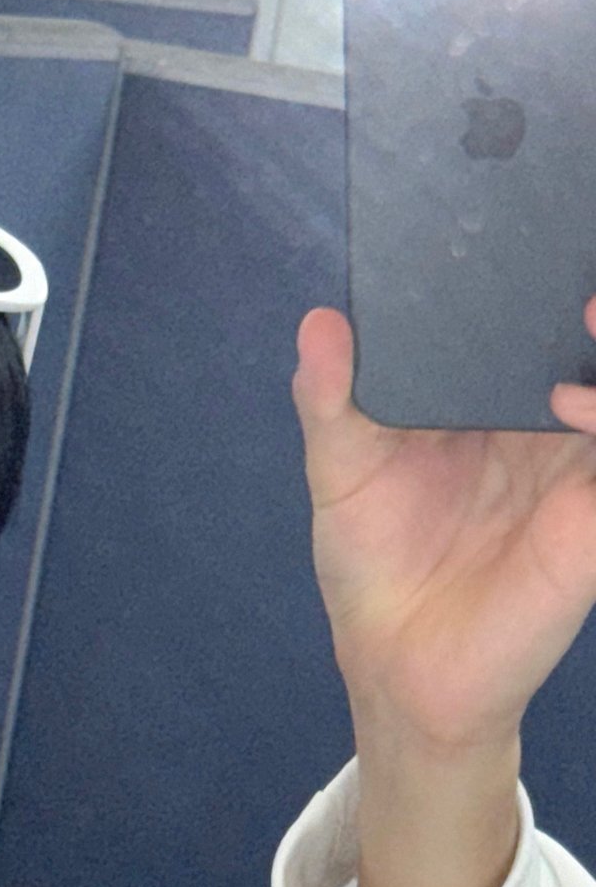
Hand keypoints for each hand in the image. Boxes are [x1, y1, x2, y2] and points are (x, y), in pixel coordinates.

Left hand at [291, 300, 595, 886]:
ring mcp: (581, 466)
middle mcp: (551, 421)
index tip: (528, 212)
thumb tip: (318, 321)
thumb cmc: (376, 571)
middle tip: (572, 261)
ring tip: (587, 310)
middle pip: (585, 338)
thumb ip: (332, 399)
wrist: (402, 673)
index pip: (532, 317)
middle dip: (584, 294)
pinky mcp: (594, 517)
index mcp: (497, 398)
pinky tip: (574, 403)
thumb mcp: (342, 474)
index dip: (541, 269)